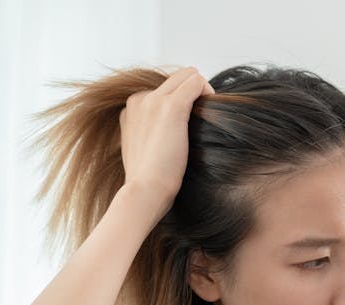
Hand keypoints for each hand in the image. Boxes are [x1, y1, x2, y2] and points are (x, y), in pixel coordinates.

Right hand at [119, 66, 214, 214]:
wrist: (144, 191)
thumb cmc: (150, 180)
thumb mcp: (146, 150)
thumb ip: (154, 134)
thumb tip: (174, 132)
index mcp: (132, 109)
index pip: (164, 89)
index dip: (182, 101)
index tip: (191, 121)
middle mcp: (139, 99)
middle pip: (177, 77)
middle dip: (194, 91)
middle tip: (204, 115)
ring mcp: (153, 100)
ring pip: (188, 74)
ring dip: (203, 90)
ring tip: (208, 115)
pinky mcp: (170, 107)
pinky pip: (196, 81)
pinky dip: (208, 92)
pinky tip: (212, 110)